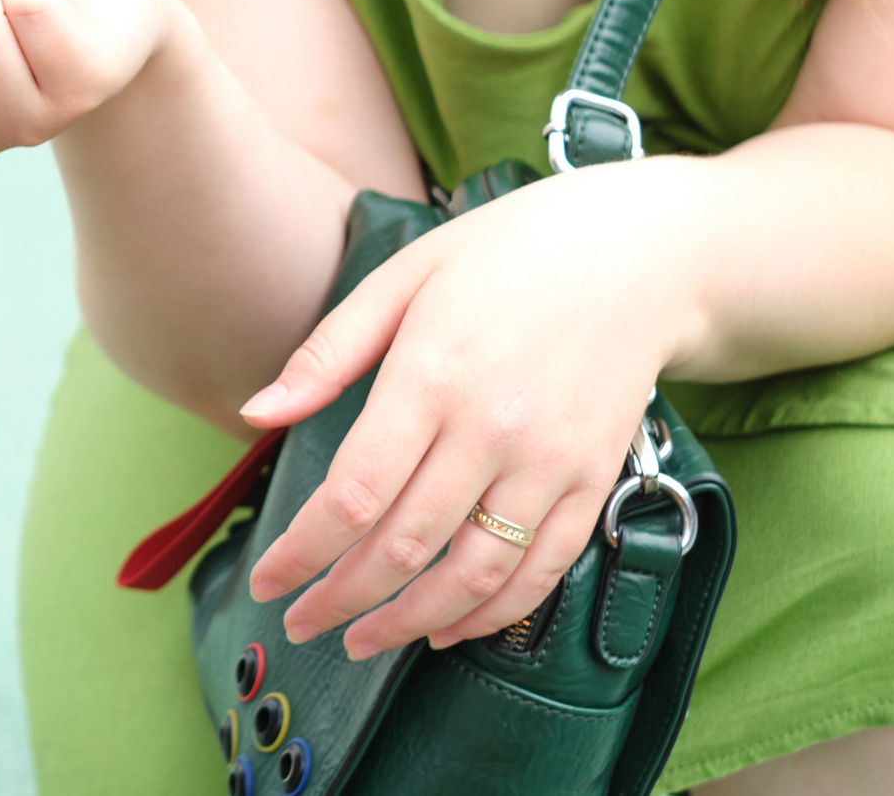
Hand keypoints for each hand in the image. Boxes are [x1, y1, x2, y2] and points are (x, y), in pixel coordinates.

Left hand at [236, 161, 701, 658]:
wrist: (639, 253)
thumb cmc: (505, 254)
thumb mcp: (402, 277)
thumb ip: (326, 354)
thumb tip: (255, 413)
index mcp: (432, 375)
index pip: (354, 493)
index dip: (303, 551)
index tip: (267, 580)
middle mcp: (493, 430)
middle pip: (404, 546)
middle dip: (340, 597)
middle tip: (302, 621)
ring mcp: (552, 463)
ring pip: (473, 576)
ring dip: (409, 623)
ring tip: (362, 640)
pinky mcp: (595, 482)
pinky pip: (541, 572)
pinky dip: (490, 614)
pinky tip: (445, 628)